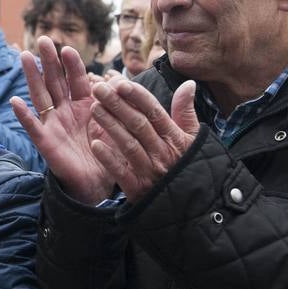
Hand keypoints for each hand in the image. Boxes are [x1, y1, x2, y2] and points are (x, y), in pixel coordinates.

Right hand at [12, 36, 118, 204]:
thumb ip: (114, 105)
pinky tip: (15, 102)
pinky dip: (24, 115)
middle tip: (43, 40)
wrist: (97, 184)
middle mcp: (65, 110)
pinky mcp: (45, 141)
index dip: (71, 64)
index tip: (67, 49)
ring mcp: (53, 124)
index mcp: (84, 105)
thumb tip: (115, 82)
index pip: (76, 79)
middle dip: (49, 60)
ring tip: (24, 56)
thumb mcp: (116, 125)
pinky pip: (33, 126)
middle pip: (55, 81)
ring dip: (32, 76)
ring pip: (41, 96)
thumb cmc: (107, 153)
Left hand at [88, 75, 198, 202]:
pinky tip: (95, 144)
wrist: (192, 206)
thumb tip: (189, 83)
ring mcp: (150, 171)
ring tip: (94, 108)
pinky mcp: (139, 190)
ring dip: (111, 126)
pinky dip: (109, 159)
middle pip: (138, 124)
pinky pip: (122, 173)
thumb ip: (186, 111)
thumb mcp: (193, 139)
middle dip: (118, 105)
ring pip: (129, 144)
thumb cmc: (189, 166)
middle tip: (98, 88)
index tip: (120, 82)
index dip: (138, 96)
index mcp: (174, 138)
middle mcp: (162, 153)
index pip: (155, 112)